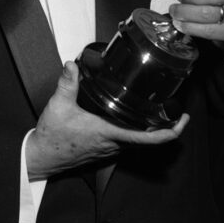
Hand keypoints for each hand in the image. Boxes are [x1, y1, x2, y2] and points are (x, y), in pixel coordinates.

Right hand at [26, 61, 187, 179]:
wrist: (41, 157)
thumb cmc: (52, 136)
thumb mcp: (59, 106)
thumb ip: (67, 83)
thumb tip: (72, 65)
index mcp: (108, 134)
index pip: (147, 138)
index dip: (170, 132)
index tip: (182, 120)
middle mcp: (113, 146)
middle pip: (149, 141)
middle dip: (167, 128)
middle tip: (178, 113)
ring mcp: (110, 151)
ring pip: (139, 143)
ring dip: (153, 132)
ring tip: (163, 114)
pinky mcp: (104, 151)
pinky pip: (128, 144)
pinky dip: (139, 134)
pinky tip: (137, 121)